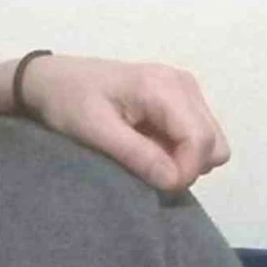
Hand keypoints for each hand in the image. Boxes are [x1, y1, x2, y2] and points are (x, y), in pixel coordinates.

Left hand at [19, 55, 230, 191]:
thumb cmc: (67, 102)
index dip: (185, 172)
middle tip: (147, 168)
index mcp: (163, 87)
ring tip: (143, 152)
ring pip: (210, 141)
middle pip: (214, 143)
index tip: (157, 186)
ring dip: (182, 158)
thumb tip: (174, 180)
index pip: (201, 140)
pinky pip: (196, 134)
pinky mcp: (180, 97)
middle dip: (187, 166)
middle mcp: (183, 84)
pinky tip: (147, 142)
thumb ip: (136, 154)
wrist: (52, 79)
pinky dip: (177, 148)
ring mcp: (185, 89)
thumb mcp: (95, 131)